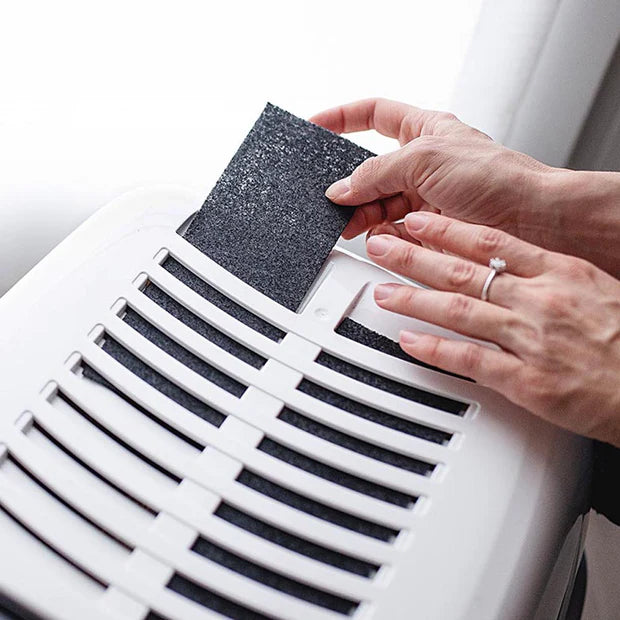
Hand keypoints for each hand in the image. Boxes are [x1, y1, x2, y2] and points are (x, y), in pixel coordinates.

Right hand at [311, 98, 619, 276]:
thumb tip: (342, 188)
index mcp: (423, 130)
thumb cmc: (496, 177)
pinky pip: (393, 232)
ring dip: (362, 215)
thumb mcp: (425, 158)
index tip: (314, 126)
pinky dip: (381, 237)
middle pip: (370, 170)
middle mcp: (422, 163)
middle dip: (350, 185)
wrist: (529, 220)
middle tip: (331, 200)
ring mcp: (424, 197)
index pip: (373, 115)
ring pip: (378, 205)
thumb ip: (376, 172)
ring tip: (349, 225)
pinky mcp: (428, 229)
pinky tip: (377, 239)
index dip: (341, 118)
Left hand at [366, 211, 619, 446]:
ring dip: (413, 299)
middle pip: (464, 272)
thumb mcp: (595, 289)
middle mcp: (541, 302)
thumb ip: (550, 276)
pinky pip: (470, 360)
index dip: (448, 229)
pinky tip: (408, 341)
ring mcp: (532, 340)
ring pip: (458, 311)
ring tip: (382, 291)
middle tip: (381, 246)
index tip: (418, 220)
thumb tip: (510, 263)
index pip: (492, 242)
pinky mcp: (528, 381)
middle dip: (415, 257)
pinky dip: (435, 350)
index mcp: (560, 274)